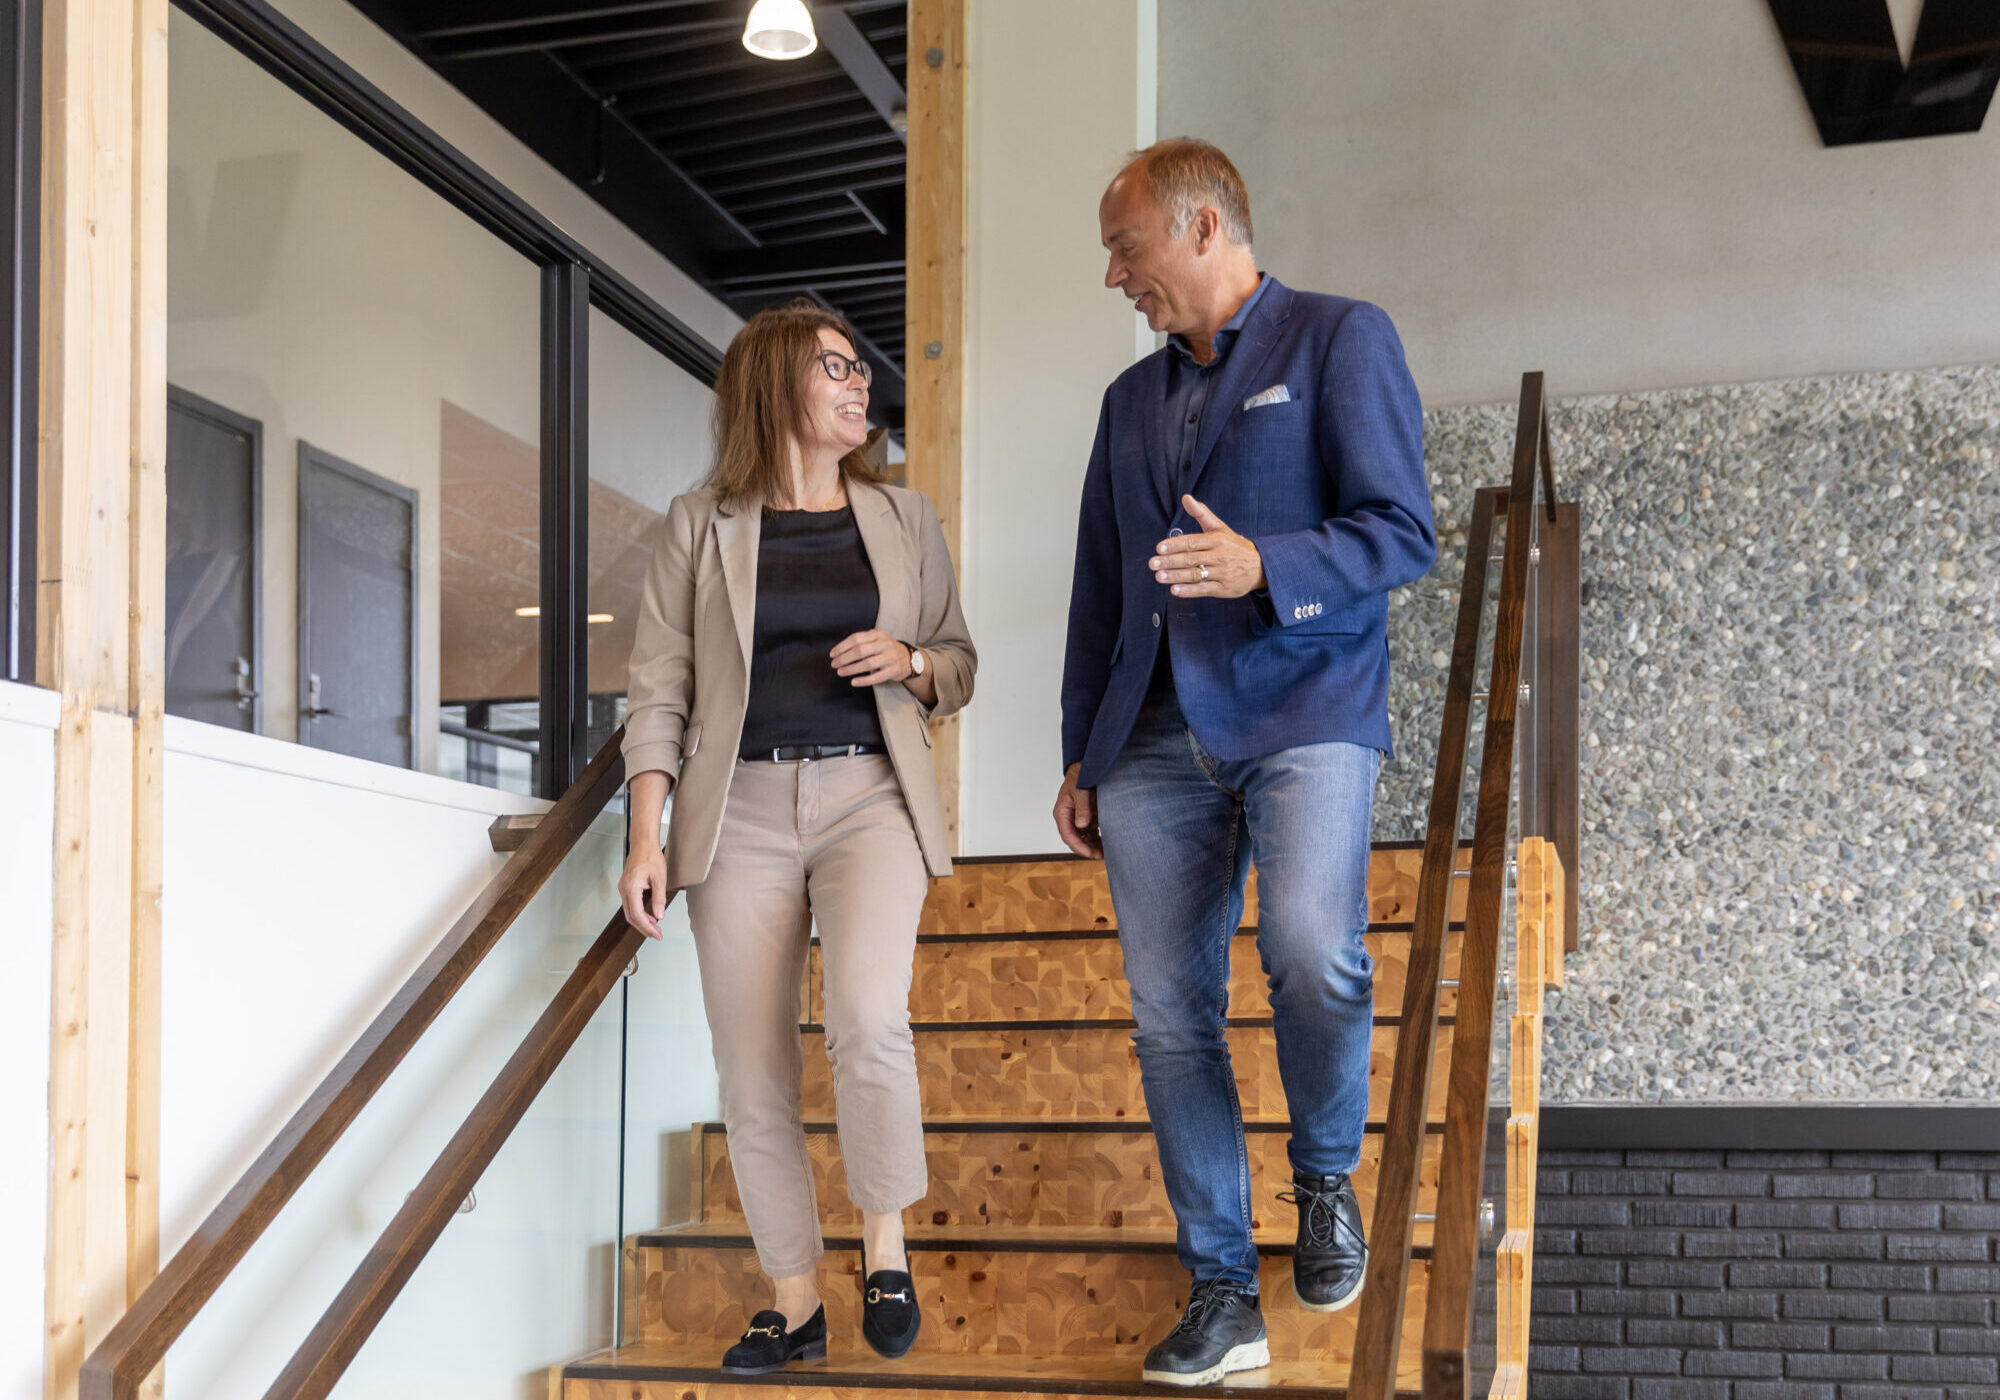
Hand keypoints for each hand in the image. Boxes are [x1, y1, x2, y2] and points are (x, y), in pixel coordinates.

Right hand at [619, 846, 670, 939]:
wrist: (643, 844)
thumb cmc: (651, 857)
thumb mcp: (660, 878)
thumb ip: (659, 899)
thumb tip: (659, 915)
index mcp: (631, 888)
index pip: (637, 915)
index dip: (647, 927)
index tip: (657, 934)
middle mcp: (624, 889)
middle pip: (631, 917)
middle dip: (644, 928)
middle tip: (657, 934)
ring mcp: (623, 888)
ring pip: (630, 912)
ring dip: (642, 921)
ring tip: (655, 927)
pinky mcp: (626, 887)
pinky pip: (630, 905)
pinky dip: (639, 913)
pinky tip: (649, 916)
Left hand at [831, 629, 912, 686]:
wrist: (909, 658)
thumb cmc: (886, 649)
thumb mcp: (877, 639)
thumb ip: (862, 642)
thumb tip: (840, 651)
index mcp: (877, 635)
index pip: (856, 638)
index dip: (842, 646)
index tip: (832, 654)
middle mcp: (885, 644)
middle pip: (861, 650)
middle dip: (844, 658)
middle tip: (834, 664)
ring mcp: (890, 657)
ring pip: (868, 663)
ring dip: (851, 669)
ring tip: (840, 672)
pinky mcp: (894, 670)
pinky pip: (877, 677)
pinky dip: (864, 680)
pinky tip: (854, 682)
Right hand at [1053, 762, 1102, 858]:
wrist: (1087, 767)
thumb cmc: (1080, 776)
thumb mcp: (1081, 790)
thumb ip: (1082, 807)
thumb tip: (1081, 824)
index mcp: (1062, 812)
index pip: (1067, 835)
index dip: (1079, 846)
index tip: (1090, 853)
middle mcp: (1068, 818)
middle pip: (1075, 840)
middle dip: (1087, 849)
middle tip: (1102, 856)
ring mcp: (1077, 819)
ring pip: (1083, 838)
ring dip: (1093, 847)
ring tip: (1106, 853)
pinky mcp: (1086, 818)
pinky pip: (1090, 833)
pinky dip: (1097, 840)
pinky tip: (1106, 845)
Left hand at [1150, 495, 1265, 598]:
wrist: (1260, 566)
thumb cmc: (1234, 546)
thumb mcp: (1220, 527)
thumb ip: (1201, 513)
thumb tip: (1186, 498)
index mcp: (1217, 539)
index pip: (1192, 542)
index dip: (1175, 545)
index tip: (1159, 548)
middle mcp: (1220, 556)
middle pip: (1191, 558)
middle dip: (1170, 561)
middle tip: (1153, 563)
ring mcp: (1223, 573)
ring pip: (1196, 575)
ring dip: (1176, 576)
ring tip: (1159, 576)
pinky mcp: (1224, 588)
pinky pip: (1204, 590)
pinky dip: (1189, 591)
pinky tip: (1175, 590)